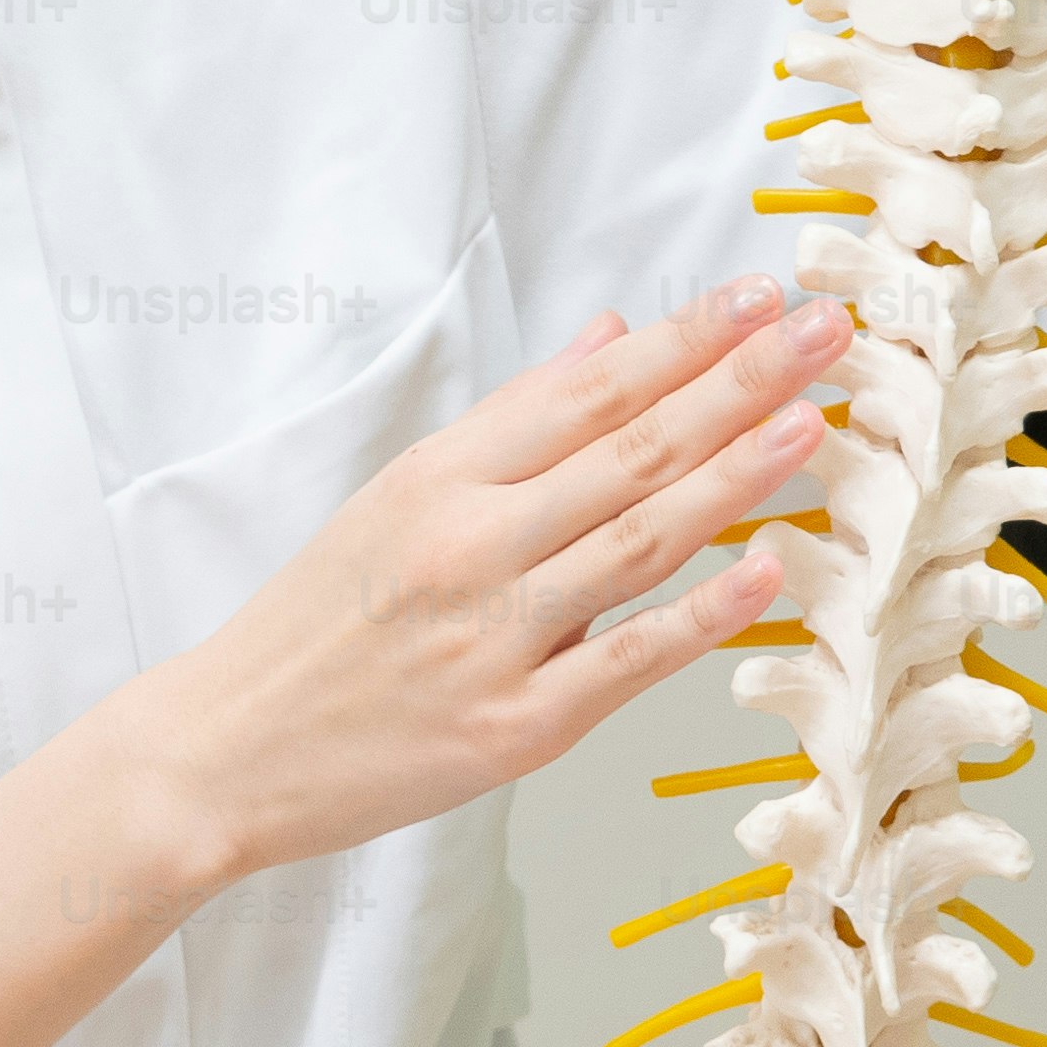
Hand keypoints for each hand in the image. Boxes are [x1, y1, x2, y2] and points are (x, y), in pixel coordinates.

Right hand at [150, 274, 855, 878]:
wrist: (224, 750)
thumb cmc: (316, 624)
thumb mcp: (398, 495)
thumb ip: (515, 418)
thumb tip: (612, 335)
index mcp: (439, 476)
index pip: (587, 390)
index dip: (683, 340)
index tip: (758, 296)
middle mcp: (470, 543)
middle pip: (629, 448)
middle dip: (738, 383)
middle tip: (822, 333)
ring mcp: (494, 636)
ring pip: (639, 540)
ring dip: (736, 476)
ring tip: (812, 422)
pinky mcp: (513, 728)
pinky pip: (624, 661)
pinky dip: (698, 616)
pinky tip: (766, 571)